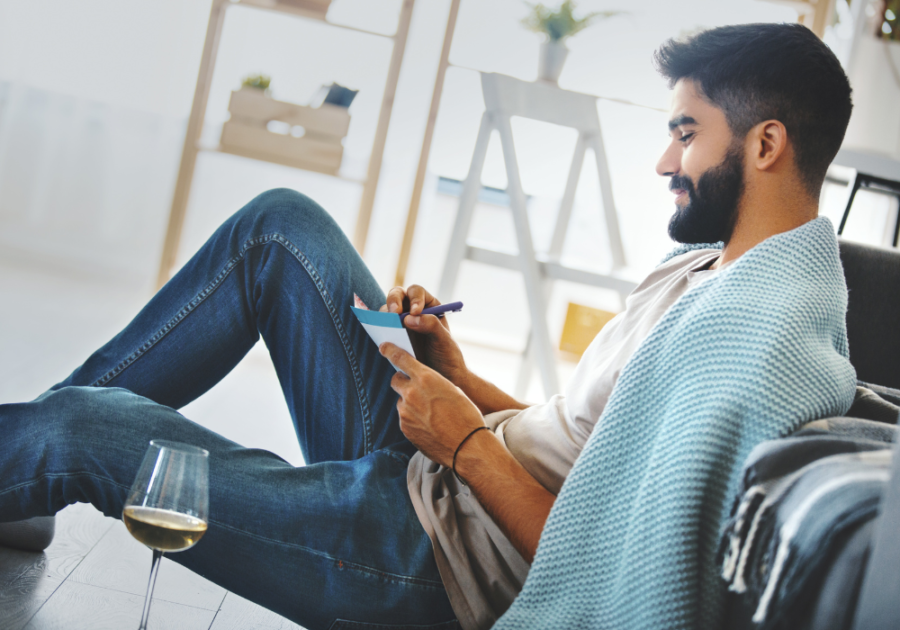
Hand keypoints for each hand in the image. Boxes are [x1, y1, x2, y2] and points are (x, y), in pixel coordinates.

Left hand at [380, 342, 484, 467]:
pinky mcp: (404, 427)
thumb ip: (431, 382)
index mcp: (426, 378)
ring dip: (411, 403)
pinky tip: (429, 425)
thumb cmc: (466, 415)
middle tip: (416, 388)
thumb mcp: (452, 389)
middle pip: (396, 380)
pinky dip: (413, 418)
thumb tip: (420, 382)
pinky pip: (404, 417)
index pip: (400, 358)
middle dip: (403, 382)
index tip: (384, 347)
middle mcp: (411, 392)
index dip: (390, 350)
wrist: (467, 446)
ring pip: (402, 401)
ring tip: (432, 414)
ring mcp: (405, 411)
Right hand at [381, 285, 468, 386]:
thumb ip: (431, 325)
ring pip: (387, 311)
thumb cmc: (447, 355)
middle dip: (394, 301)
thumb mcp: (444, 340)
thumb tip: (409, 318)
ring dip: (385, 316)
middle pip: (398, 295)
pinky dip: (379, 329)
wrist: (443, 376)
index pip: (417, 292)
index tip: (415, 312)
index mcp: (429, 306)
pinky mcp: (392, 336)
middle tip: (394, 314)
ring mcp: (400, 323)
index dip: (414, 298)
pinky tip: (382, 336)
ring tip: (387, 327)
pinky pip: (382, 328)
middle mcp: (412, 311)